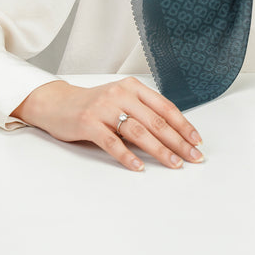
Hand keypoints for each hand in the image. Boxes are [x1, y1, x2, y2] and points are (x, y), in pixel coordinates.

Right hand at [11, 77, 203, 171]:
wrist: (58, 103)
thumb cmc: (94, 104)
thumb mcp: (121, 100)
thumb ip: (142, 111)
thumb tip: (173, 134)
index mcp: (132, 87)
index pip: (165, 106)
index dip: (183, 125)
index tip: (196, 141)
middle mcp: (120, 94)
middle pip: (156, 120)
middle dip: (178, 141)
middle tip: (193, 157)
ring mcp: (104, 108)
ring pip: (138, 131)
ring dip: (159, 150)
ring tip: (173, 164)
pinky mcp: (88, 123)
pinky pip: (112, 142)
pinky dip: (127, 156)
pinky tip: (139, 168)